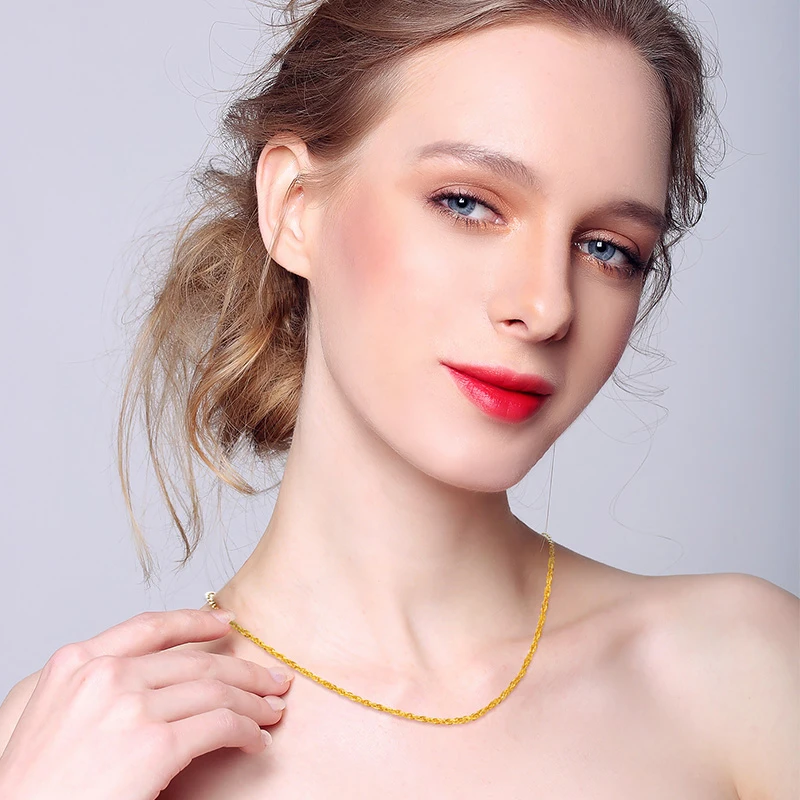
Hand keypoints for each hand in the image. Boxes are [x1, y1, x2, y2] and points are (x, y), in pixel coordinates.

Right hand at [0, 608, 293, 799]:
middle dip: (242, 668)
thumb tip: (165, 680)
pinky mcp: (154, 745)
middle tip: (271, 676)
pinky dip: (248, 731)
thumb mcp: (59, 716)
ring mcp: (130, 707)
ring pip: (215, 689)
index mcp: (77, 662)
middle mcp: (105, 675)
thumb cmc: (38, 788)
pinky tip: (256, 741)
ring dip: (253, 699)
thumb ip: (103, 687)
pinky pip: (220, 725)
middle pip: (195, 660)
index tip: (226, 622)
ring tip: (273, 708)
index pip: (150, 626)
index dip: (196, 621)